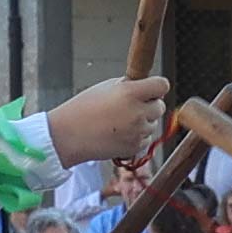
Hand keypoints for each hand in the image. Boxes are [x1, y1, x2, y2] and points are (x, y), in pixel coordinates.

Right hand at [45, 74, 172, 167]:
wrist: (69, 135)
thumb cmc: (83, 109)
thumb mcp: (105, 88)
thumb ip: (129, 86)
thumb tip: (145, 85)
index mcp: (130, 93)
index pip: (162, 85)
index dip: (157, 87)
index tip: (152, 89)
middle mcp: (137, 112)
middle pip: (160, 106)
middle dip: (149, 105)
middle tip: (132, 106)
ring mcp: (138, 132)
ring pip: (153, 124)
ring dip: (143, 122)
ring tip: (119, 121)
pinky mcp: (135, 147)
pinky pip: (146, 139)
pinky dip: (137, 136)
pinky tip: (119, 133)